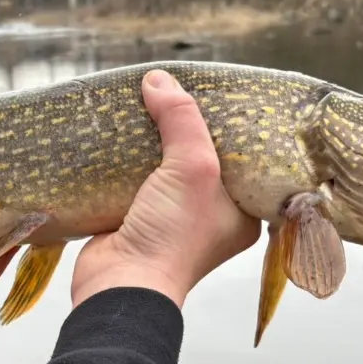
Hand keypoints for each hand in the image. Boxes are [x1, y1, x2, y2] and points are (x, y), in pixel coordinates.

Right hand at [72, 70, 261, 309]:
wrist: (121, 284)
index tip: (218, 95)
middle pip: (201, 161)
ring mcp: (170, 221)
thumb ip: (181, 119)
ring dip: (152, 143)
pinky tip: (119, 134)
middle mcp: (209, 218)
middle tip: (178, 92)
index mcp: (241, 213)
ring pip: (164, 169)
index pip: (243, 160)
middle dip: (186, 129)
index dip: (230, 128)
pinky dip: (126, 161)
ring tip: (146, 104)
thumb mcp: (192, 168)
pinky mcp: (135, 220)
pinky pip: (134, 181)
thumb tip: (158, 79)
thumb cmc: (173, 235)